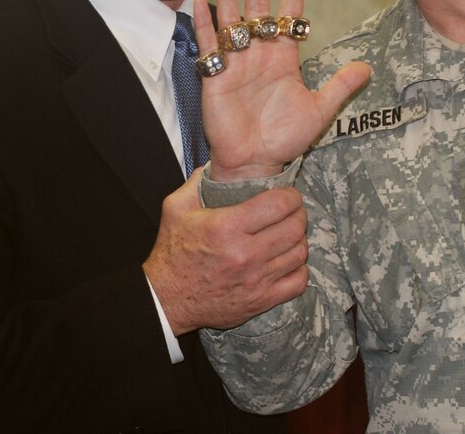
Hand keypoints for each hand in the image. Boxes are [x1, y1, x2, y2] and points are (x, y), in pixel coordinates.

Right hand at [143, 170, 308, 333]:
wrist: (166, 300)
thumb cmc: (172, 253)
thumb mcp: (176, 209)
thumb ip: (197, 182)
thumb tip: (218, 164)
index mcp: (225, 227)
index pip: (277, 205)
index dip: (290, 196)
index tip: (288, 195)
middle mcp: (244, 254)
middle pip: (294, 228)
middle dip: (298, 214)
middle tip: (292, 212)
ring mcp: (255, 280)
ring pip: (298, 253)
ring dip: (298, 240)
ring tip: (289, 234)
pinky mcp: (260, 301)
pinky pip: (297, 282)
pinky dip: (298, 269)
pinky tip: (287, 260)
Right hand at [194, 0, 370, 179]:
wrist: (255, 161)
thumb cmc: (284, 137)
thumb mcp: (319, 110)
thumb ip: (340, 86)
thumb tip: (367, 67)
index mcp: (283, 57)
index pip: (289, 15)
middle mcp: (259, 53)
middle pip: (257, 8)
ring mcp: (236, 61)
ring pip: (231, 19)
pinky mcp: (215, 74)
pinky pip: (209, 44)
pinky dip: (205, 23)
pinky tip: (201, 2)